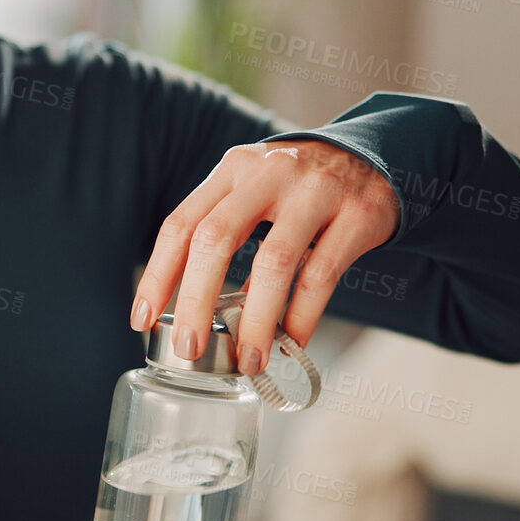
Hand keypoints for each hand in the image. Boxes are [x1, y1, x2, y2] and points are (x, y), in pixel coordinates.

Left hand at [130, 139, 398, 373]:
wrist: (377, 159)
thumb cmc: (301, 189)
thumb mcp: (256, 193)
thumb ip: (226, 235)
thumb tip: (198, 312)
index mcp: (233, 170)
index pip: (182, 223)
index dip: (158, 275)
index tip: (142, 319)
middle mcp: (269, 173)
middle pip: (216, 238)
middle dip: (196, 300)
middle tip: (189, 347)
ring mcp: (316, 190)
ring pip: (273, 261)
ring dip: (256, 320)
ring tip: (249, 360)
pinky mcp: (358, 214)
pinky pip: (322, 275)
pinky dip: (302, 316)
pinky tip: (293, 342)